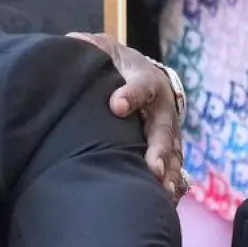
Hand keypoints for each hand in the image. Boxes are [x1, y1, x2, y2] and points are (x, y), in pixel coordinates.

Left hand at [67, 32, 185, 199]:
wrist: (140, 73)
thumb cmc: (113, 64)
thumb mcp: (104, 50)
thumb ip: (89, 48)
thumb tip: (73, 43)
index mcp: (146, 79)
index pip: (140, 85)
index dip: (130, 95)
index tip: (116, 106)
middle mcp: (162, 106)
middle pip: (163, 128)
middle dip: (158, 149)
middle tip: (152, 168)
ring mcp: (169, 130)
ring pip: (173, 153)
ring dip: (169, 173)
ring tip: (162, 193)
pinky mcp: (168, 149)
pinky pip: (174, 168)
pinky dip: (172, 185)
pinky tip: (166, 203)